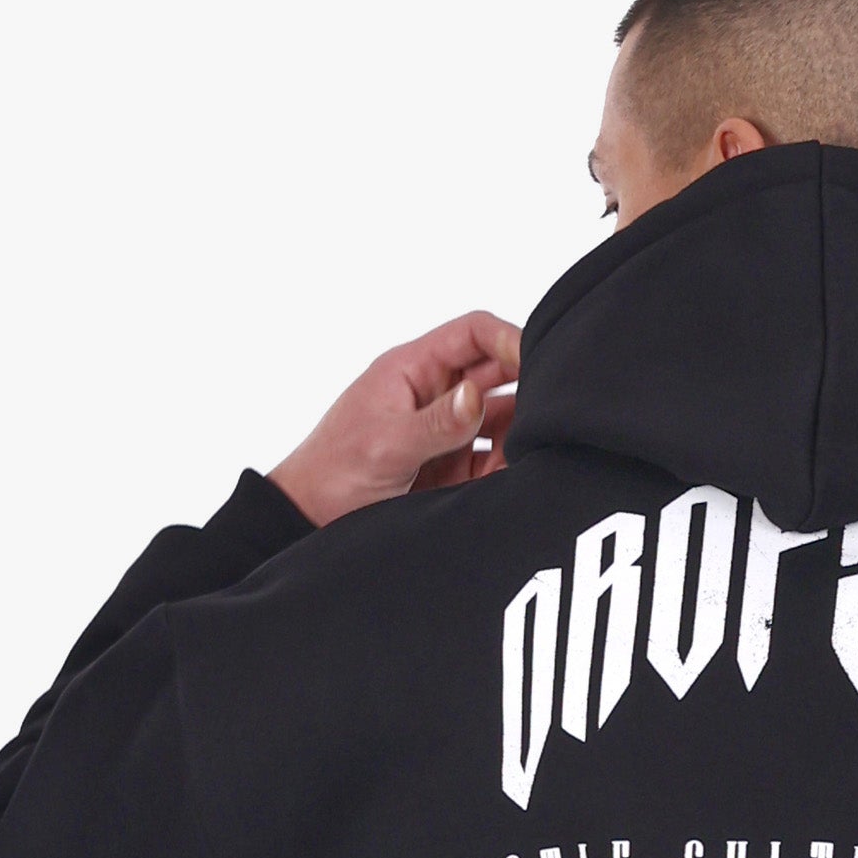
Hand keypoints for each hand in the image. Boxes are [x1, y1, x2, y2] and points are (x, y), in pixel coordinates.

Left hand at [271, 313, 520, 524]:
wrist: (309, 524)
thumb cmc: (334, 474)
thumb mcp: (385, 445)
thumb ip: (435, 422)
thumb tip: (475, 396)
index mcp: (414, 369)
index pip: (474, 334)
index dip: (510, 339)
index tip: (540, 361)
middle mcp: (435, 395)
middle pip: (497, 375)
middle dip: (525, 391)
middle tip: (548, 416)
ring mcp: (446, 433)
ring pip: (501, 421)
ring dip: (518, 436)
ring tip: (525, 458)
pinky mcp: (453, 471)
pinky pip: (493, 461)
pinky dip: (507, 470)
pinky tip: (511, 482)